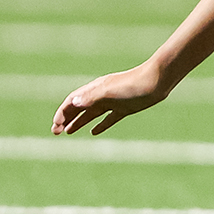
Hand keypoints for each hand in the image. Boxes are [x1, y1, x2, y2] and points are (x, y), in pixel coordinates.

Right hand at [52, 63, 168, 135]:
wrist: (158, 80)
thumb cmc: (133, 84)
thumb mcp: (110, 91)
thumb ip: (92, 97)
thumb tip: (73, 102)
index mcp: (95, 89)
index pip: (73, 101)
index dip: (62, 113)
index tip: (55, 126)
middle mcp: (101, 95)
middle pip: (79, 108)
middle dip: (66, 119)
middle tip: (55, 132)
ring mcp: (113, 102)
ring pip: (91, 114)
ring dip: (78, 122)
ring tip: (67, 132)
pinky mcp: (125, 109)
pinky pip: (108, 119)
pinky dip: (99, 125)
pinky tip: (93, 132)